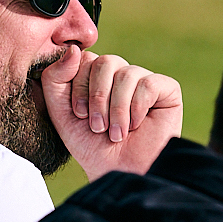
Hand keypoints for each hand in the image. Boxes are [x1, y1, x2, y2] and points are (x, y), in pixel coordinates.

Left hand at [40, 47, 181, 180]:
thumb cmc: (91, 146)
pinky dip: (137, 108)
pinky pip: (148, 83)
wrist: (118, 173)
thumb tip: (73, 48)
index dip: (79, 86)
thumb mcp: (60, 112)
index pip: (85, 58)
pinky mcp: (167, 90)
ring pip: (126, 73)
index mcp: (96, 76)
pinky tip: (137, 126)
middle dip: (97, 98)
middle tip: (98, 127)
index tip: (80, 115)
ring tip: (116, 133)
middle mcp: (121, 74)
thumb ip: (55, 78)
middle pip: (105, 61)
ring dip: (116, 109)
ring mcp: (144, 80)